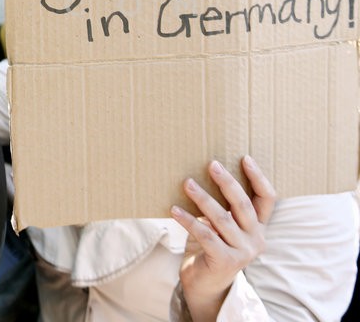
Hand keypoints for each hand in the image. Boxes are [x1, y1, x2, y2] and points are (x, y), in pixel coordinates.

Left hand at [170, 155, 275, 321]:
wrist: (206, 284)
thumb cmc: (212, 247)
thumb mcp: (223, 226)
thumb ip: (224, 206)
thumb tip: (206, 171)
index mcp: (259, 227)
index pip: (268, 198)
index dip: (258, 177)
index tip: (244, 157)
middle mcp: (256, 239)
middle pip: (243, 204)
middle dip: (227, 182)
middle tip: (211, 164)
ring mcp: (243, 252)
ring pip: (222, 219)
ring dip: (202, 198)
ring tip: (187, 183)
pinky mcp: (225, 261)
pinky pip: (205, 235)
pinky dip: (189, 220)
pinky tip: (174, 210)